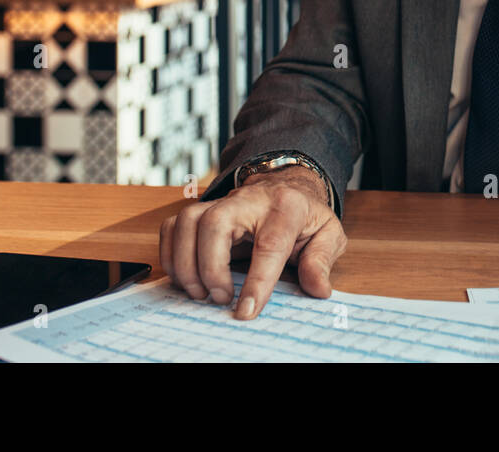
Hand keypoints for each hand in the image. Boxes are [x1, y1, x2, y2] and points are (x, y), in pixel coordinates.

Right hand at [159, 166, 346, 318]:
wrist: (288, 186)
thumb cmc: (305, 215)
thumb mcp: (328, 234)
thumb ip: (321, 260)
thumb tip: (318, 289)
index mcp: (286, 207)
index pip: (269, 244)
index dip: (257, 281)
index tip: (247, 311)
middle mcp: (248, 200)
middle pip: (215, 223)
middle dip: (210, 267)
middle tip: (220, 298)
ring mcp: (221, 201)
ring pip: (188, 221)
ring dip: (185, 262)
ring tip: (200, 293)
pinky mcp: (202, 208)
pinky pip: (173, 225)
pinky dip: (170, 253)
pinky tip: (184, 277)